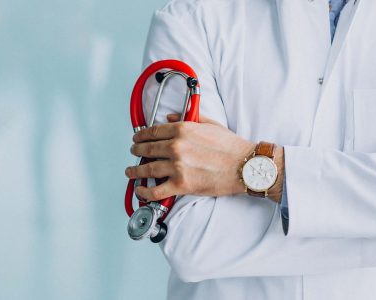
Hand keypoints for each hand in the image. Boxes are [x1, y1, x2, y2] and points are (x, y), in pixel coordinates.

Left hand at [125, 114, 255, 200]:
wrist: (244, 166)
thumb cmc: (230, 147)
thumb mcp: (209, 124)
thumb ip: (188, 119)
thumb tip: (169, 118)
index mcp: (182, 130)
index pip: (153, 132)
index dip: (141, 135)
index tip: (137, 138)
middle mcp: (176, 147)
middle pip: (147, 149)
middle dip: (136, 150)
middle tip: (133, 152)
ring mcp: (177, 167)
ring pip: (147, 169)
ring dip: (135, 170)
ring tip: (130, 171)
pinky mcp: (181, 185)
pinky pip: (156, 191)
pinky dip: (145, 192)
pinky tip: (140, 190)